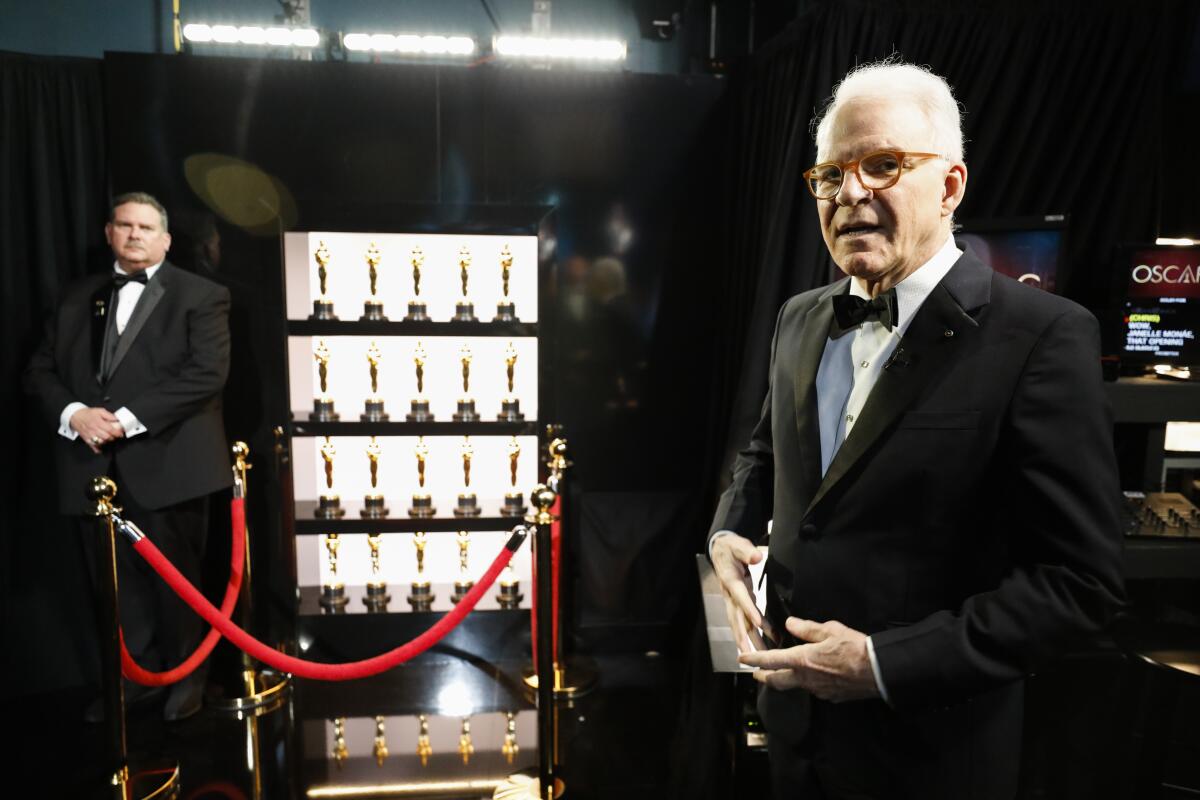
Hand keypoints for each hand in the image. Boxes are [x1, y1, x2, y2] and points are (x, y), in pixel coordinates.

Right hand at [69, 407, 124, 453]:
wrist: (75, 416)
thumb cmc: (87, 414)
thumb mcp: (100, 411)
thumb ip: (109, 415)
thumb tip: (117, 419)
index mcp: (98, 422)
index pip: (110, 429)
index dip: (117, 432)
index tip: (121, 433)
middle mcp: (94, 430)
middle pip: (106, 437)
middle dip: (113, 437)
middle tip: (116, 435)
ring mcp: (90, 435)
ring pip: (101, 442)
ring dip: (107, 442)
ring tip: (109, 438)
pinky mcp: (86, 439)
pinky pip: (93, 446)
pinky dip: (98, 449)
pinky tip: (102, 448)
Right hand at [711, 533, 773, 652]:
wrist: (719, 550)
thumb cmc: (730, 548)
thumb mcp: (738, 545)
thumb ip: (747, 551)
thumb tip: (757, 556)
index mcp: (731, 581)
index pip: (741, 598)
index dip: (749, 610)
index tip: (758, 624)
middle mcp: (729, 595)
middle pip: (738, 619)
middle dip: (747, 638)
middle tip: (756, 655)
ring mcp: (731, 602)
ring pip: (739, 625)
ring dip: (748, 641)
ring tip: (759, 658)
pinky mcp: (735, 604)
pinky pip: (741, 623)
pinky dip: (748, 636)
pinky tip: (756, 647)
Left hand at [738, 617, 879, 702]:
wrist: (879, 671)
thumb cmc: (854, 647)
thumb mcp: (830, 630)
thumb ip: (807, 628)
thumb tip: (790, 624)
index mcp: (802, 660)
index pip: (770, 661)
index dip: (753, 659)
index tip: (742, 659)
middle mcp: (806, 679)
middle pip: (776, 681)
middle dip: (764, 677)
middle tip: (756, 673)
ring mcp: (818, 691)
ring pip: (795, 686)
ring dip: (787, 679)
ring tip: (786, 670)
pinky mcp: (830, 697)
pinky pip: (814, 689)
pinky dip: (808, 682)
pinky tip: (814, 675)